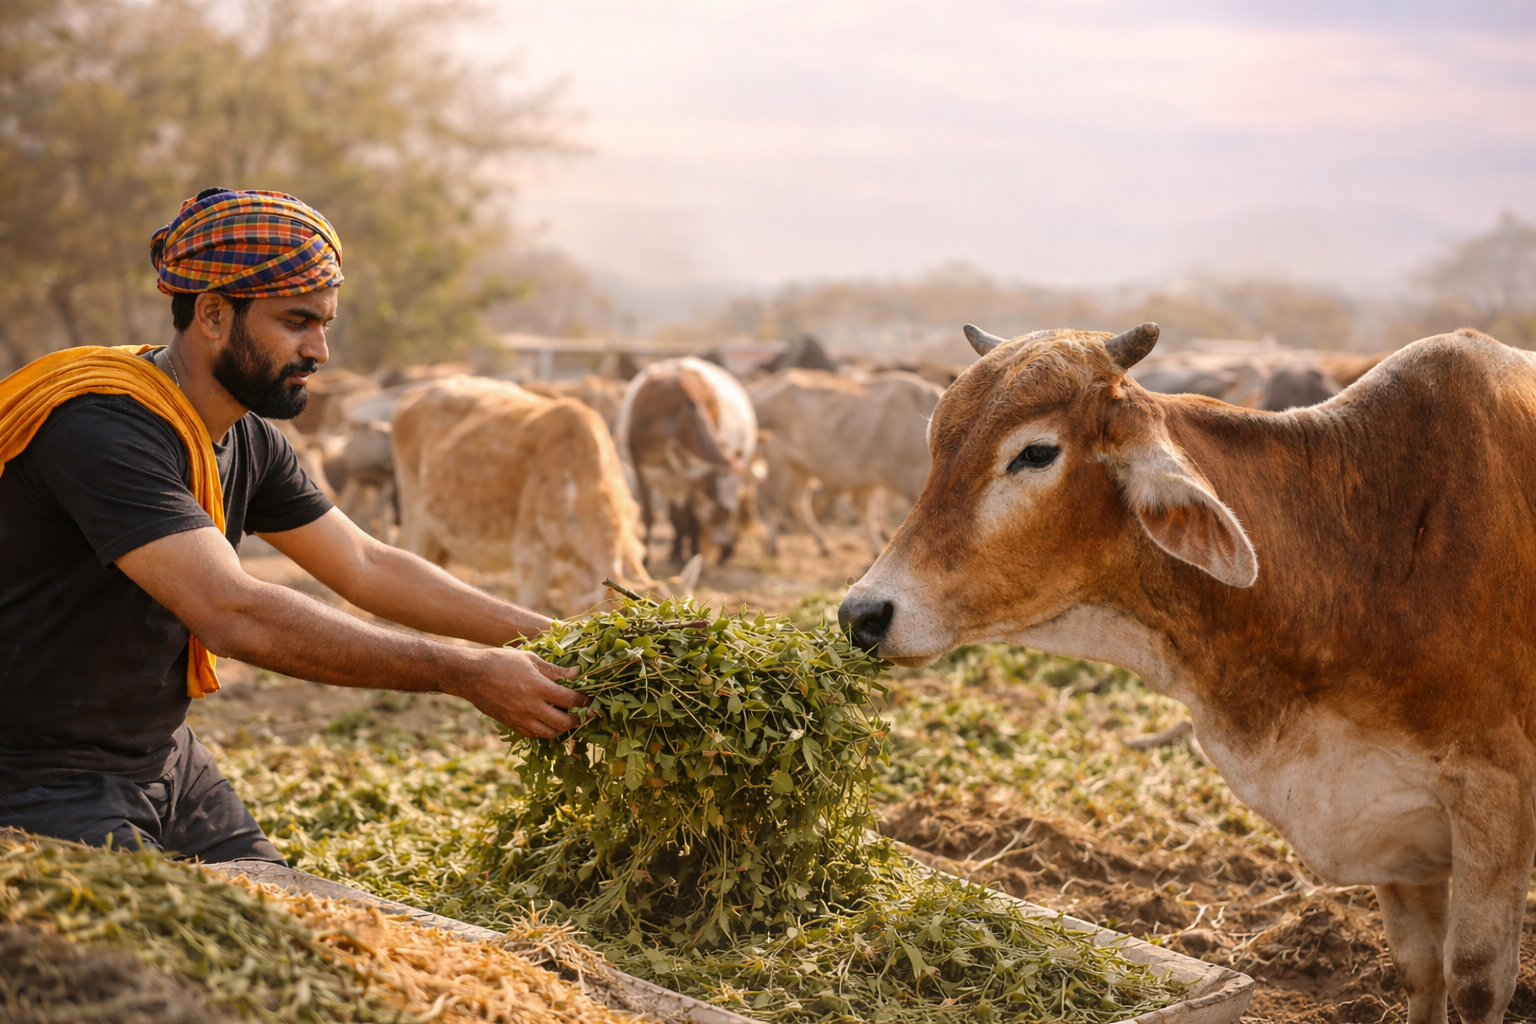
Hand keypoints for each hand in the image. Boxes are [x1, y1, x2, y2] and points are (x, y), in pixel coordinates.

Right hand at [456, 648, 586, 737]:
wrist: (471, 675)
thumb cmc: (501, 661)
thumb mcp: (530, 659)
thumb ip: (555, 670)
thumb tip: (578, 672)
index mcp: (538, 687)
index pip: (571, 700)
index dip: (585, 701)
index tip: (592, 699)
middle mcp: (531, 706)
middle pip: (564, 722)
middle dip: (578, 719)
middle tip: (584, 713)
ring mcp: (521, 718)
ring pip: (550, 733)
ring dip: (563, 728)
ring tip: (568, 719)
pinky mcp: (511, 724)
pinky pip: (534, 734)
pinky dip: (545, 731)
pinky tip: (549, 722)